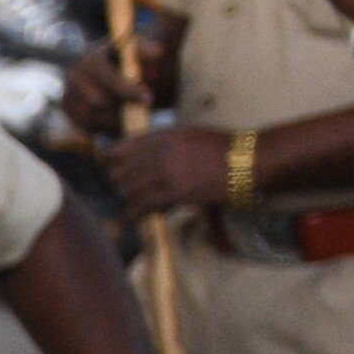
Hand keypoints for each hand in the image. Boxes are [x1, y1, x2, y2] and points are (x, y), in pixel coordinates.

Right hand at [61, 40, 161, 138]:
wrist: (111, 67)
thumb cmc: (130, 59)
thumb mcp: (140, 50)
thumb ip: (148, 50)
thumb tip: (158, 54)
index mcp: (91, 58)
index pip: (109, 80)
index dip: (129, 91)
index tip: (149, 99)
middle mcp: (74, 75)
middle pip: (98, 102)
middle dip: (121, 108)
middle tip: (140, 112)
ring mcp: (67, 93)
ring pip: (90, 118)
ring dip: (112, 120)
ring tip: (130, 116)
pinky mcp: (67, 109)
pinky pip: (84, 126)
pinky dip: (102, 128)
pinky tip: (118, 121)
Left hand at [109, 122, 230, 214]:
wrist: (246, 161)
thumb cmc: (220, 147)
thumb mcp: (188, 134)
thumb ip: (162, 141)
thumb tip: (139, 149)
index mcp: (162, 137)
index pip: (122, 148)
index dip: (110, 159)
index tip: (107, 165)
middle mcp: (160, 154)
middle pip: (120, 170)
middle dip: (119, 180)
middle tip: (122, 186)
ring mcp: (166, 174)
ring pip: (128, 190)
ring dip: (128, 197)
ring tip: (132, 200)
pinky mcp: (175, 193)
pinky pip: (142, 206)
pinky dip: (133, 214)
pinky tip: (128, 218)